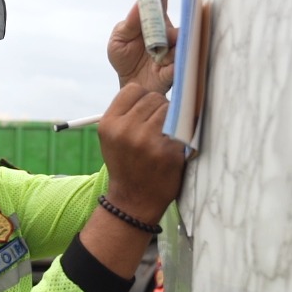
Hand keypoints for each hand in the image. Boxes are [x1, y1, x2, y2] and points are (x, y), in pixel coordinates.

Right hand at [97, 83, 185, 224]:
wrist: (132, 201)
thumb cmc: (125, 165)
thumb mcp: (111, 139)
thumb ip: (125, 115)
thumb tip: (154, 92)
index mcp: (109, 124)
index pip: (133, 89)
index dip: (143, 98)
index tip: (145, 112)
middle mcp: (125, 130)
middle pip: (154, 98)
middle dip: (159, 110)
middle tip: (156, 129)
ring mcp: (147, 141)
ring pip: (170, 110)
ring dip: (172, 121)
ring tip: (164, 137)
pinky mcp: (167, 153)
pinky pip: (182, 129)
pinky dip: (181, 137)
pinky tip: (172, 150)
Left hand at [107, 0, 176, 94]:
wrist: (129, 85)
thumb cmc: (125, 59)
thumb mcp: (118, 40)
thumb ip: (128, 24)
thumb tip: (139, 5)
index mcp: (152, 22)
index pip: (158, 3)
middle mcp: (166, 33)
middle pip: (171, 20)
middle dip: (168, 19)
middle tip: (164, 21)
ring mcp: (173, 50)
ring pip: (180, 41)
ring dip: (170, 42)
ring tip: (160, 48)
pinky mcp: (176, 68)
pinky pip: (180, 63)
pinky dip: (174, 62)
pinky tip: (167, 62)